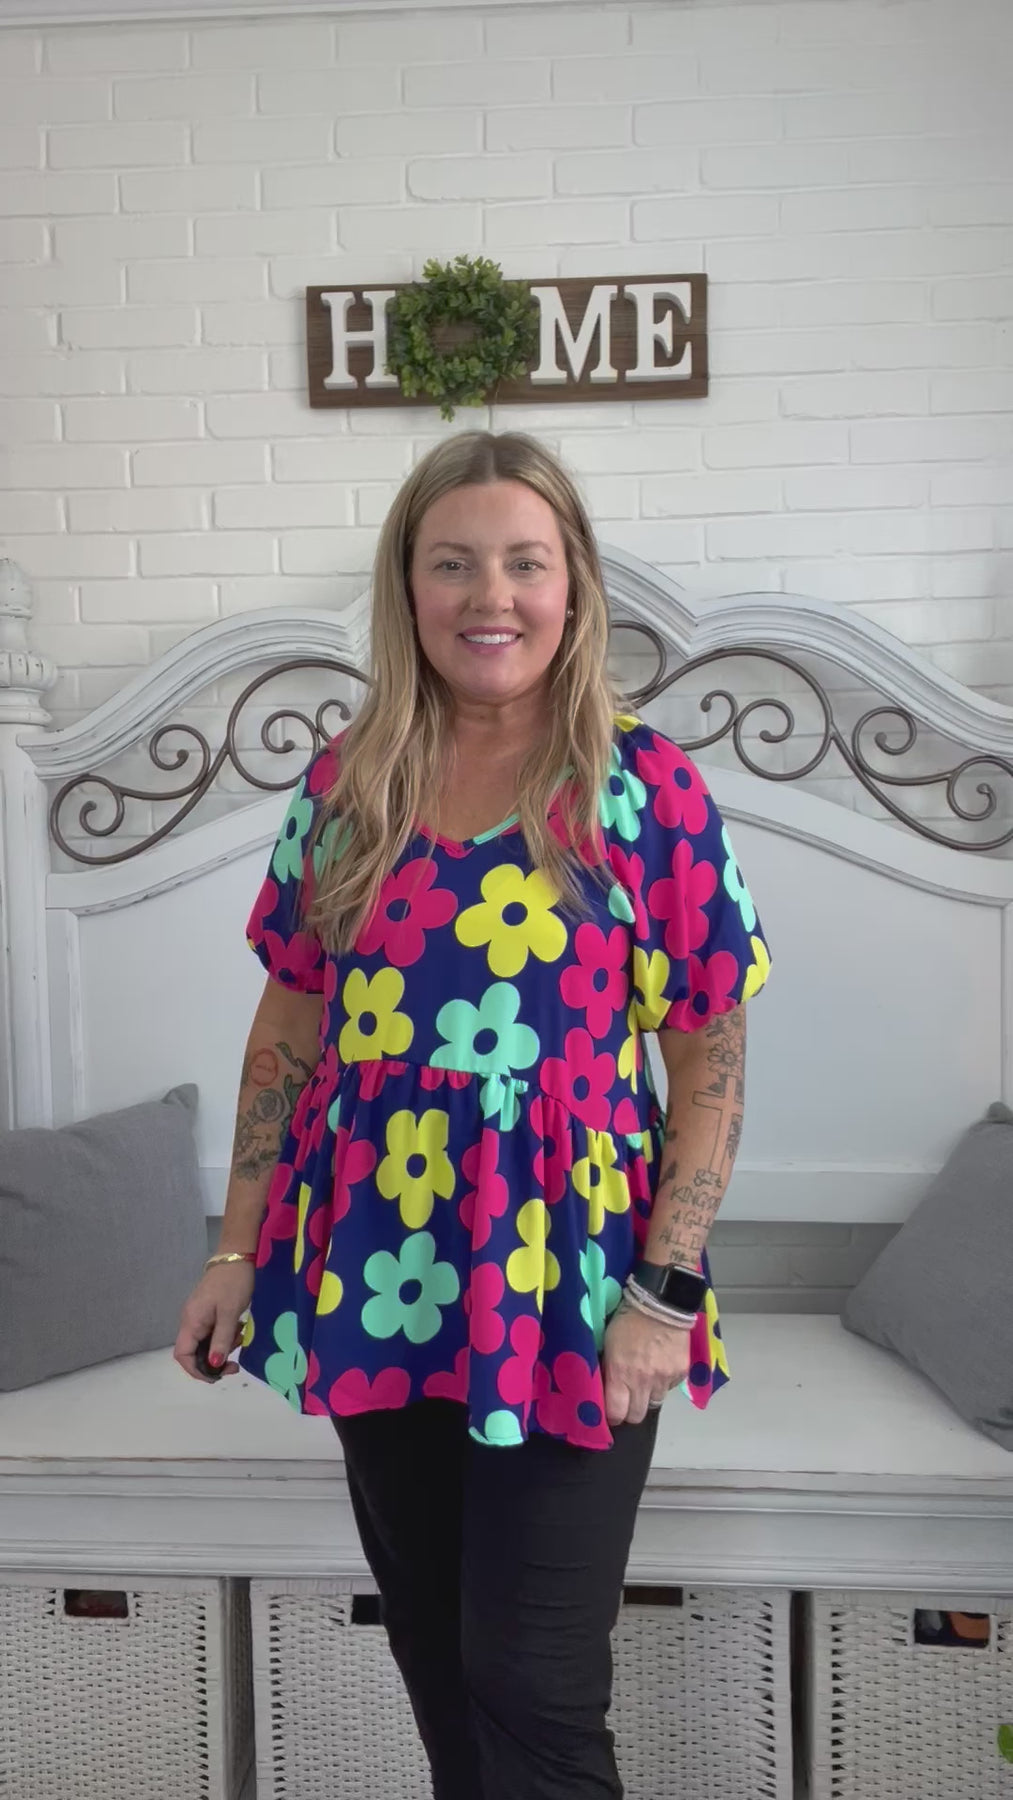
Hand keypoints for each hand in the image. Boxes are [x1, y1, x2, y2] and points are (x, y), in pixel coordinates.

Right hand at [173, 1263, 254, 1383]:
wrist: (238, 1256)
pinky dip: (225, 1336)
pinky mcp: (209, 1311)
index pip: (183, 1355)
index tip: (217, 1376)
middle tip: (235, 1364)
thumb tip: (213, 1365)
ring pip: (206, 1343)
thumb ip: (221, 1340)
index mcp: (191, 1321)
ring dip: (222, 1347)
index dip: (196, 1370)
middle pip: (194, 1352)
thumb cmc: (233, 1283)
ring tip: (240, 1338)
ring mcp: (200, 1315)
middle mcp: (191, 1320)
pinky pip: (213, 1332)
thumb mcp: (229, 1313)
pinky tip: (238, 1329)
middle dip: (214, 1361)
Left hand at [601, 1301, 691, 1426]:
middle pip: (637, 1416)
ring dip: (648, 1395)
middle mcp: (643, 1382)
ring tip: (645, 1379)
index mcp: (620, 1373)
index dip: (613, 1415)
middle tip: (627, 1398)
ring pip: (655, 1403)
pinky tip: (660, 1365)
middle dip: (630, 1410)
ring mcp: (664, 1379)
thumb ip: (610, 1369)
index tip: (611, 1410)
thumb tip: (608, 1387)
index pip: (616, 1413)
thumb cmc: (628, 1319)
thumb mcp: (609, 1343)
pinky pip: (670, 1388)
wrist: (662, 1303)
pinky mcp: (681, 1373)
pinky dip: (664, 1382)